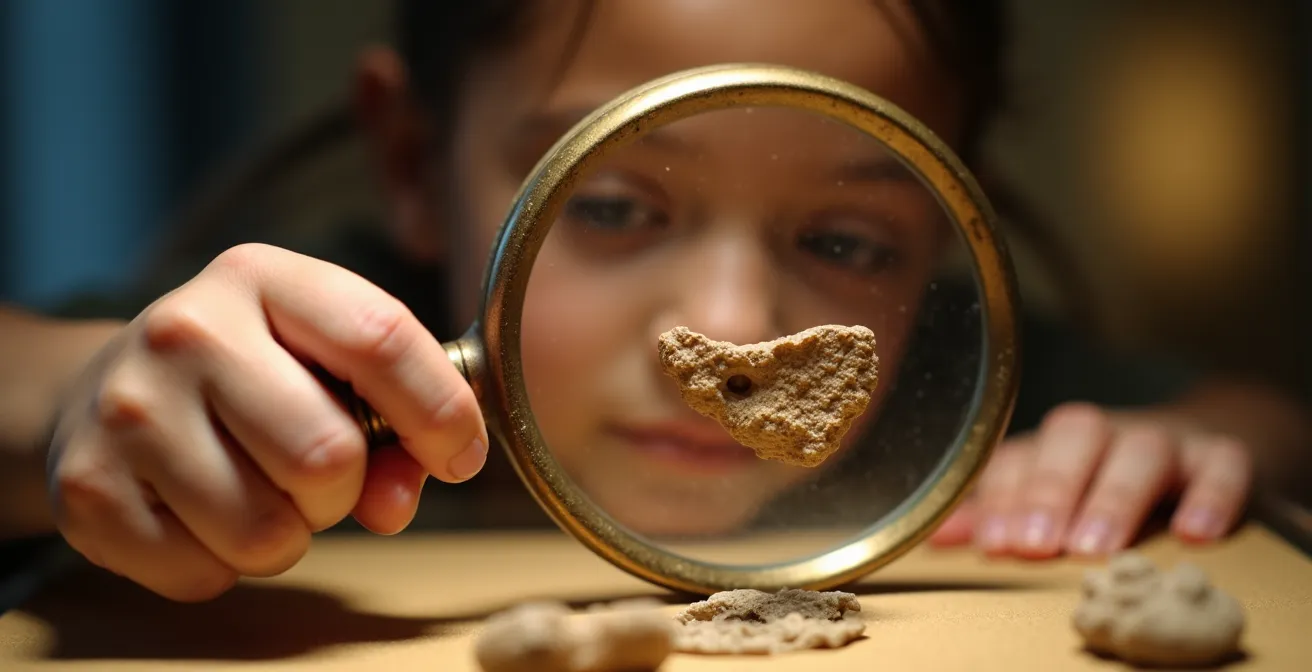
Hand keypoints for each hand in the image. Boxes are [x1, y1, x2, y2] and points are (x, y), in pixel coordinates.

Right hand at [45, 244, 487, 600]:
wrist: (103, 391)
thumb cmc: (250, 377)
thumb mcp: (325, 362)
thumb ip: (393, 424)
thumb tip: (395, 502)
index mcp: (261, 278)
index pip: (380, 338)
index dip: (441, 412)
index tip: (459, 455)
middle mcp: (186, 331)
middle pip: (326, 455)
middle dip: (346, 488)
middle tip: (323, 476)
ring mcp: (128, 411)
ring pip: (266, 531)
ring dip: (289, 534)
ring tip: (260, 492)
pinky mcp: (86, 492)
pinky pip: (205, 573)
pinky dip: (224, 565)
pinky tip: (204, 515)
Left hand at [928, 402, 1251, 557]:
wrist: (1202, 451)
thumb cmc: (1106, 481)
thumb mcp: (1049, 497)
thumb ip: (997, 515)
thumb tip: (934, 536)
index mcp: (1055, 443)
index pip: (1023, 458)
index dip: (1006, 499)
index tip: (995, 544)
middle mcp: (1106, 432)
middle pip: (1075, 439)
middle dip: (1052, 491)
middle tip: (1039, 544)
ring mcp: (1165, 439)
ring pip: (1142, 450)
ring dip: (1116, 497)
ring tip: (1097, 547)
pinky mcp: (1222, 455)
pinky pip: (1223, 464)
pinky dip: (1211, 495)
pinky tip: (1194, 534)